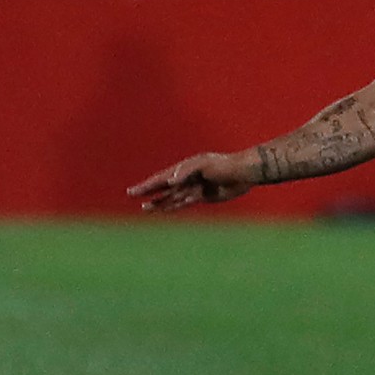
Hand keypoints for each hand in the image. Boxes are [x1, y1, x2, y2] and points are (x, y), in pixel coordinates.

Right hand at [127, 151, 255, 211]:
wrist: (243, 174)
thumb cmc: (224, 165)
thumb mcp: (204, 165)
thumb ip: (186, 171)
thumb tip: (170, 181)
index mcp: (184, 168)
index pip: (161, 178)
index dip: (146, 185)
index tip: (132, 191)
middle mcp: (186, 178)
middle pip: (162, 187)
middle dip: (147, 192)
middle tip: (131, 196)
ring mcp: (194, 187)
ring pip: (171, 197)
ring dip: (158, 202)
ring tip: (145, 208)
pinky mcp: (203, 196)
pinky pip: (184, 203)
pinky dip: (174, 206)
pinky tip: (164, 210)